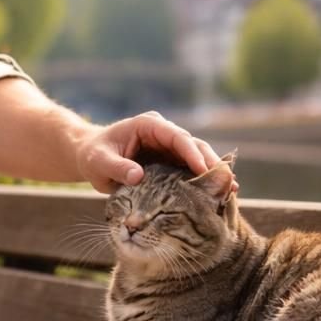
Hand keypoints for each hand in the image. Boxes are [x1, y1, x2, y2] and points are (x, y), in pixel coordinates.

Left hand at [74, 111, 231, 194]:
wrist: (89, 156)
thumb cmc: (93, 155)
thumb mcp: (99, 162)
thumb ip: (117, 168)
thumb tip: (137, 176)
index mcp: (148, 125)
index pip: (176, 137)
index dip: (192, 152)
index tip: (204, 170)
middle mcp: (163, 133)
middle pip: (193, 145)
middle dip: (211, 163)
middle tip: (227, 182)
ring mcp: (168, 147)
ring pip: (197, 157)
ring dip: (213, 173)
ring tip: (230, 189)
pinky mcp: (170, 161)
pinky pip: (190, 169)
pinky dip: (203, 181)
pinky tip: (219, 194)